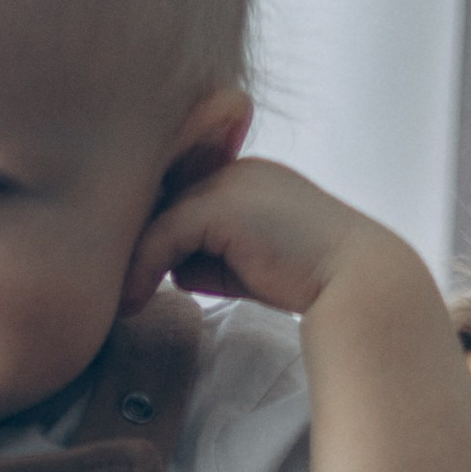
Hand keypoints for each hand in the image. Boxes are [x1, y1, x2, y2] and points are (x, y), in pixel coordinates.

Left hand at [122, 154, 378, 319]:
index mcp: (244, 177)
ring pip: (158, 219)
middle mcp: (234, 169)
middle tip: (114, 288)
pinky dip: (142, 270)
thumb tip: (172, 271)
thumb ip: (211, 259)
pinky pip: (164, 235)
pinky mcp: (222, 207)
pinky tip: (133, 302)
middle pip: (164, 203)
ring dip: (133, 262)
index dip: (156, 236)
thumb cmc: (307, 280)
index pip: (182, 199)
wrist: (356, 280)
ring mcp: (228, 182)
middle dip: (137, 245)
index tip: (134, 276)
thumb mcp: (249, 266)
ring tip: (120, 303)